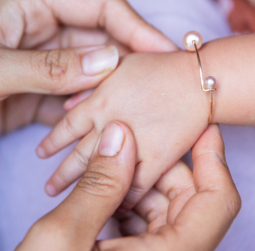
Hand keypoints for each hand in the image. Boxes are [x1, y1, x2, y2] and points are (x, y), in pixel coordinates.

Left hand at [0, 0, 175, 131]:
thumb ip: (48, 66)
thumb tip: (107, 63)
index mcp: (35, 6)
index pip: (102, 7)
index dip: (137, 27)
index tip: (163, 51)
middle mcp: (47, 30)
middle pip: (104, 38)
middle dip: (132, 59)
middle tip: (158, 81)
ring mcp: (50, 61)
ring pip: (95, 70)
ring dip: (113, 87)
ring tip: (135, 104)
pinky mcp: (46, 89)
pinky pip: (79, 94)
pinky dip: (92, 106)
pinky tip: (102, 121)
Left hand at [37, 51, 209, 208]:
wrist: (199, 80)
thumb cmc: (163, 66)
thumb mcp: (123, 64)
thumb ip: (94, 84)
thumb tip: (68, 105)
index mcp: (100, 99)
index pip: (67, 126)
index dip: (53, 141)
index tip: (43, 153)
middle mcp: (110, 123)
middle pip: (79, 154)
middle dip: (63, 172)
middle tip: (51, 187)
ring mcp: (133, 143)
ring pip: (102, 171)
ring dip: (85, 185)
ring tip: (75, 198)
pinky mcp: (157, 158)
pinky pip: (136, 185)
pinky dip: (124, 197)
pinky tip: (116, 203)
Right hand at [101, 124, 240, 250]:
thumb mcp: (69, 235)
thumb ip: (98, 187)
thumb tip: (118, 135)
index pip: (219, 201)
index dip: (213, 157)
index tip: (204, 127)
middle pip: (189, 197)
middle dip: (161, 165)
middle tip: (130, 142)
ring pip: (168, 206)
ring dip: (141, 181)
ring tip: (110, 165)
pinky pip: (151, 219)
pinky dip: (131, 199)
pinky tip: (106, 191)